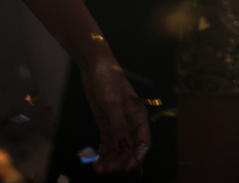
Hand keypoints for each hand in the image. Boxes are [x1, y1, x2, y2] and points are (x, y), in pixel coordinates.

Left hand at [77, 47, 150, 173]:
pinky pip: (107, 144)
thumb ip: (118, 125)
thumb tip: (123, 146)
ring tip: (101, 170)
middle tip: (110, 170)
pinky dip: (103, 154)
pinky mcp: (106, 124)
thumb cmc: (108, 80)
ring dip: (111, 160)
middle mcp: (130, 123)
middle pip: (130, 148)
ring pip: (118, 148)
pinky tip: (98, 163)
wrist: (95, 68)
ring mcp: (118, 124)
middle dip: (121, 160)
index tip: (128, 167)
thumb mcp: (113, 103)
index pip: (144, 141)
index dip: (138, 156)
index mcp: (139, 116)